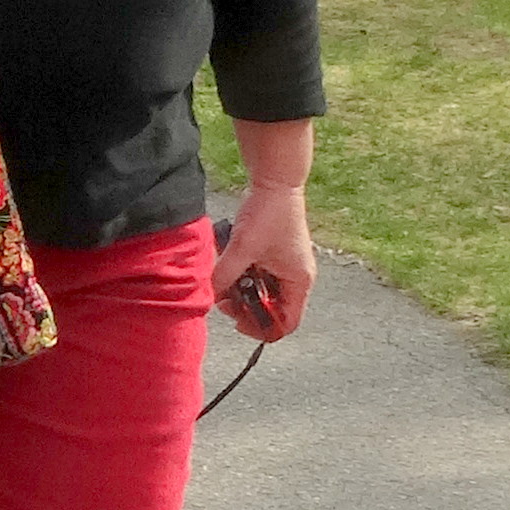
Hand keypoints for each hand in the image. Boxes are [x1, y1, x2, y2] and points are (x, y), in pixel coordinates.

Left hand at [214, 183, 313, 338]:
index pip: (286, 323)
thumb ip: (225, 276)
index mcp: (299, 282)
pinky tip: (230, 266)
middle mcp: (297, 278)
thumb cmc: (268, 213)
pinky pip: (260, 276)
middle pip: (273, 310)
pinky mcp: (276, 254)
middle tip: (224, 300)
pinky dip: (245, 276)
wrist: (275, 180)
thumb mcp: (242, 249)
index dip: (262, 329)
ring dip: (244, 292)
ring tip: (224, 282)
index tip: (237, 321)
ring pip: (264, 293)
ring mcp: (287, 266)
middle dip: (247, 309)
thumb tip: (210, 295)